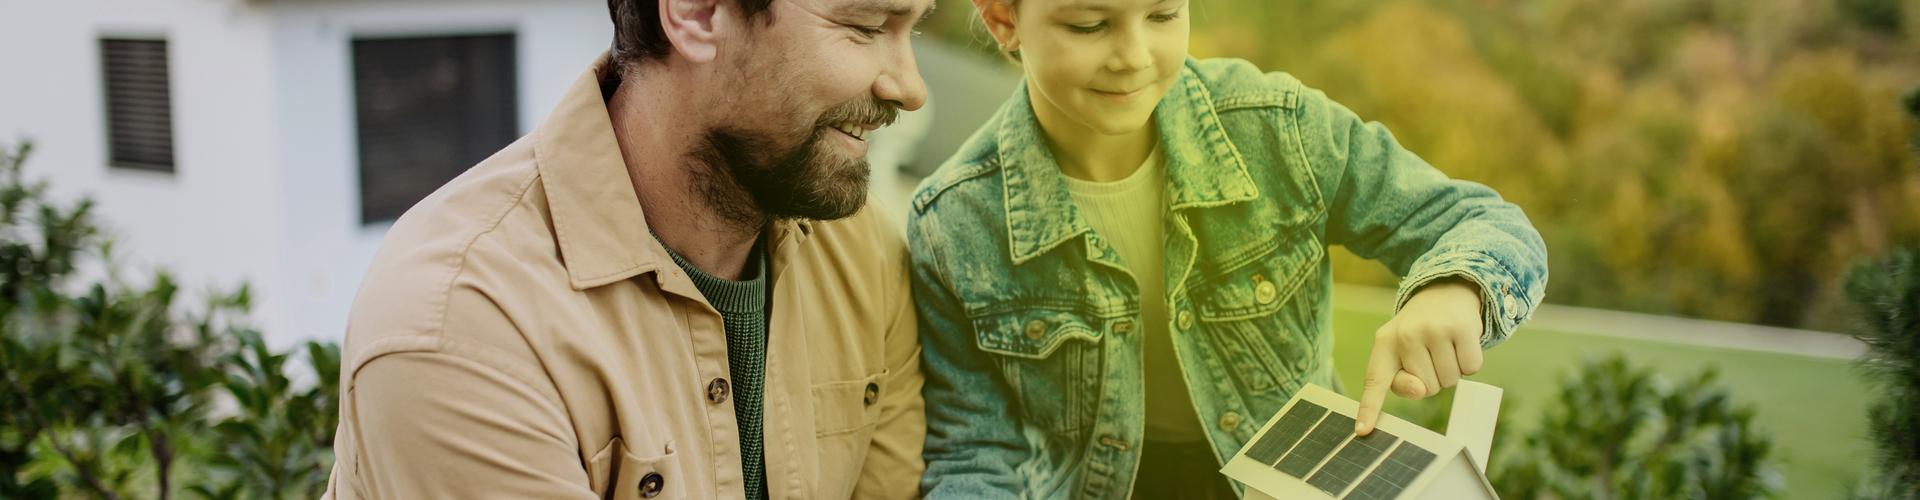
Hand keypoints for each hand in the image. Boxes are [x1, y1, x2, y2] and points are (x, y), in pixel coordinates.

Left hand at [1355, 278, 1483, 435]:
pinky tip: (1460, 343)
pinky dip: (1469, 363)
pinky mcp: (1461, 327)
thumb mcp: (1403, 353)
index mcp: (1384, 344)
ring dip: (1452, 371)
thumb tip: (1420, 389)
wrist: (1445, 293)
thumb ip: (1403, 381)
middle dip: (1433, 377)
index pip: (1375, 381)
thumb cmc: (1420, 333)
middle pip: (1426, 389)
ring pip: (1449, 381)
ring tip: (1445, 346)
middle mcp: (1405, 334)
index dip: (1369, 408)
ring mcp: (1433, 329)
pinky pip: (1470, 369)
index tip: (1361, 431)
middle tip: (1431, 352)